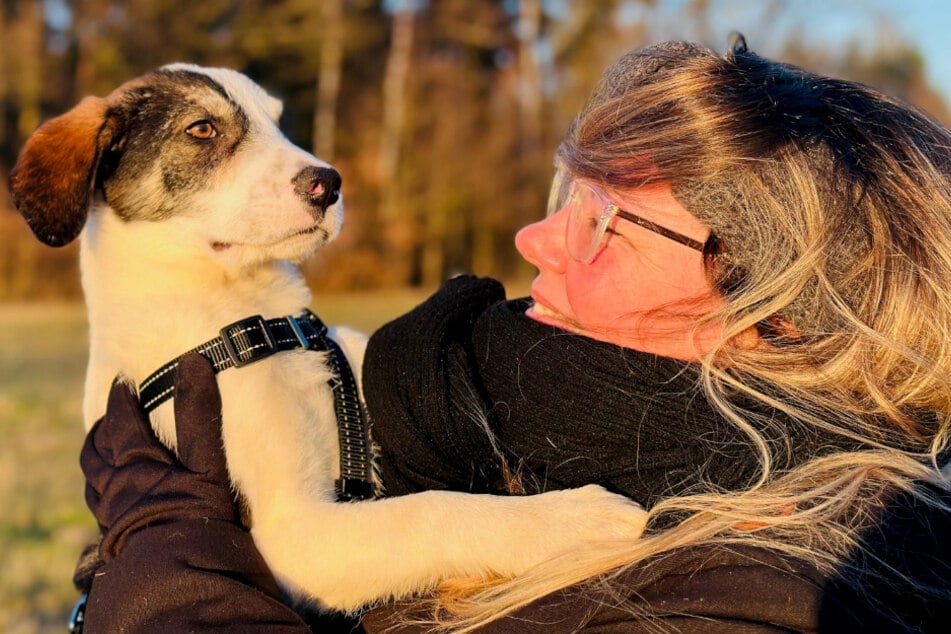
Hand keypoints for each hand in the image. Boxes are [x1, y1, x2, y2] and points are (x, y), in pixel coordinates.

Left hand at [81, 353, 238, 561]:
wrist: (176, 578)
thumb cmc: (193, 517)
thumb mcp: (206, 462)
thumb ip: (199, 414)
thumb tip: (192, 360)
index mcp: (134, 462)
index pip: (119, 422)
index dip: (120, 400)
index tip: (123, 383)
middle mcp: (115, 486)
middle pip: (95, 452)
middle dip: (100, 431)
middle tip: (107, 419)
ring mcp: (112, 515)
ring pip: (93, 482)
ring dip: (96, 463)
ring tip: (105, 456)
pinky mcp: (116, 539)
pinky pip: (100, 508)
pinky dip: (103, 493)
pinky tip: (116, 501)